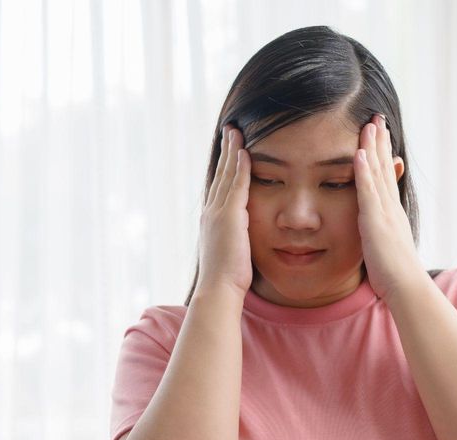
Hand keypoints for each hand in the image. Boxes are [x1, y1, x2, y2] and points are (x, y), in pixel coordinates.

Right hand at [197, 125, 252, 297]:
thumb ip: (236, 243)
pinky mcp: (230, 216)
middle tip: (229, 132)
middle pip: (220, 175)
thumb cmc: (226, 281)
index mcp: (211, 222)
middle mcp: (211, 213)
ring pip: (226, 175)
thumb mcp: (231, 256)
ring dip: (232, 152)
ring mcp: (218, 213)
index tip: (228, 152)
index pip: (219, 188)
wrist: (218, 290)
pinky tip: (245, 151)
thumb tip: (243, 243)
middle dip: (225, 153)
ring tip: (236, 132)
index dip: (224, 169)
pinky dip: (240, 167)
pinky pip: (237, 185)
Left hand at [354, 115, 423, 300]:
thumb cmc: (395, 276)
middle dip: (380, 142)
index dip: (382, 155)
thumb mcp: (387, 249)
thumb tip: (381, 232)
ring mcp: (385, 213)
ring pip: (377, 173)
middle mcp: (391, 208)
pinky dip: (363, 171)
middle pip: (383, 168)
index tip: (379, 135)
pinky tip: (359, 153)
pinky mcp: (376, 222)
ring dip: (372, 147)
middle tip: (376, 117)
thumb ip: (381, 235)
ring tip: (369, 124)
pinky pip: (368, 192)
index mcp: (391, 213)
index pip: (385, 177)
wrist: (406, 287)